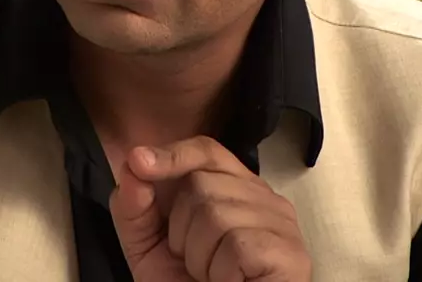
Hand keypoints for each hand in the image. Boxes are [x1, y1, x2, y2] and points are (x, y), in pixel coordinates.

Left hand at [109, 136, 311, 281]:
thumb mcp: (148, 246)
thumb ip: (133, 207)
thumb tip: (133, 166)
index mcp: (234, 188)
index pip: (206, 151)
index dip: (172, 154)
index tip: (138, 162)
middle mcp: (264, 198)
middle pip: (202, 182)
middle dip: (180, 230)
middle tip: (195, 262)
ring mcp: (281, 223)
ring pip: (216, 213)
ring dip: (199, 257)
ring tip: (212, 277)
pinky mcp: (288, 252)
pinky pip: (237, 244)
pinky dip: (220, 272)